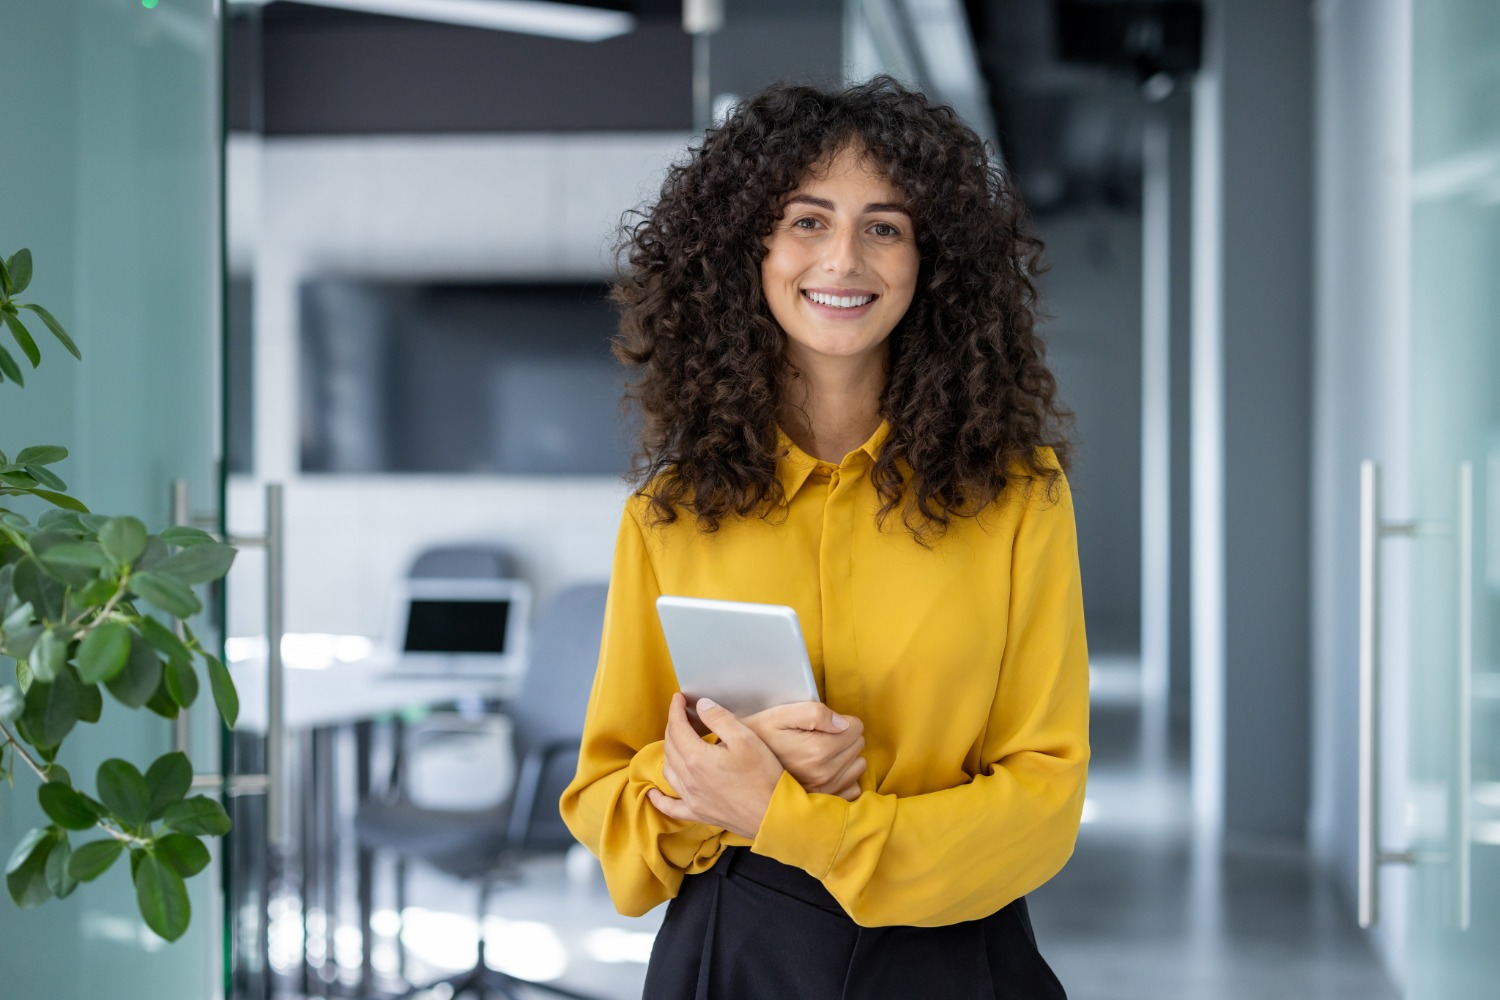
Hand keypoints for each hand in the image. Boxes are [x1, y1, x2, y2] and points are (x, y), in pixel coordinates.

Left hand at [647, 694, 783, 838]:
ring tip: (677, 740)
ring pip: (668, 770)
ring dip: (669, 751)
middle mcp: (688, 778)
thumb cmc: (762, 775)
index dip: (676, 710)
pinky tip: (652, 793)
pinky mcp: (698, 813)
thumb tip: (701, 706)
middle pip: (670, 746)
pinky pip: (670, 806)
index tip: (678, 699)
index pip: (677, 727)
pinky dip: (659, 798)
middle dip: (673, 726)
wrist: (773, 814)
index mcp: (697, 757)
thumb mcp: (745, 738)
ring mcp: (691, 798)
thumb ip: (720, 719)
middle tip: (682, 715)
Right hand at [742, 701, 865, 800]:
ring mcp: (825, 792)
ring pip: (858, 766)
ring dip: (845, 758)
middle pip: (858, 745)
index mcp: (817, 751)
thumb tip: (844, 723)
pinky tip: (825, 772)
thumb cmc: (759, 736)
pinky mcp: (823, 803)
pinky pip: (852, 788)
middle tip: (818, 737)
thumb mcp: (780, 715)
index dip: (841, 721)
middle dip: (844, 737)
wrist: (738, 768)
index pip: (856, 728)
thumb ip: (815, 713)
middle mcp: (824, 775)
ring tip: (820, 754)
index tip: (823, 724)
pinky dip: (843, 779)